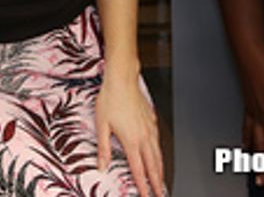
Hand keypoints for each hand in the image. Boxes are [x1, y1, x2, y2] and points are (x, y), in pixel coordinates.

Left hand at [95, 74, 163, 196]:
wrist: (122, 79)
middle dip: (157, 182)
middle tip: (160, 193)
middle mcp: (144, 136)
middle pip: (153, 165)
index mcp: (131, 141)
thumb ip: (103, 149)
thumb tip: (102, 166)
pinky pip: (158, 141)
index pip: (139, 170)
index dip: (143, 186)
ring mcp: (150, 128)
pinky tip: (159, 154)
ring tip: (162, 181)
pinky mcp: (152, 120)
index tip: (147, 196)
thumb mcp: (101, 125)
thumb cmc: (110, 99)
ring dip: (161, 169)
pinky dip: (160, 152)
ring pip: (158, 154)